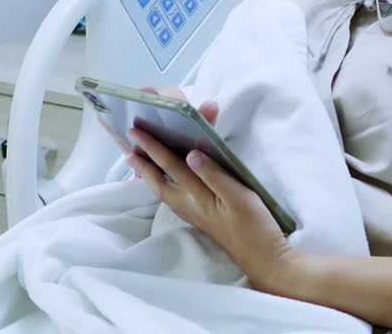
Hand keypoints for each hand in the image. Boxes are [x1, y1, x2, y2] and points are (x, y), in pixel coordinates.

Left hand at [127, 88, 299, 291]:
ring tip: (139, 165)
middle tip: (127, 150)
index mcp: (198, 196)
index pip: (171, 166)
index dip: (154, 147)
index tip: (136, 132)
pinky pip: (175, 197)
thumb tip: (190, 154)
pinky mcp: (203, 218)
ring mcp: (195, 213)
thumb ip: (214, 175)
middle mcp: (190, 205)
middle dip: (143, 164)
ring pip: (165, 191)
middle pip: (160, 182)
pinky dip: (166, 185)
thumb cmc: (254, 226)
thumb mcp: (239, 197)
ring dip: (150, 176)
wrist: (263, 258)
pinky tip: (168, 184)